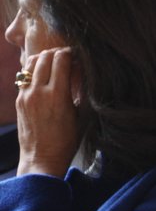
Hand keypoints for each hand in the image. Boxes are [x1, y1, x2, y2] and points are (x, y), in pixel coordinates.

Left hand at [14, 48, 81, 177]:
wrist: (42, 157)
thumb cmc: (67, 140)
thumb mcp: (81, 115)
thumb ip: (80, 91)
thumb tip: (81, 71)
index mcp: (57, 95)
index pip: (61, 60)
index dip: (71, 54)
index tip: (78, 56)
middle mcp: (38, 92)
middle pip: (44, 58)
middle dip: (57, 53)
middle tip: (67, 57)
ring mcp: (25, 95)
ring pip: (31, 64)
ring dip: (43, 59)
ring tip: (54, 63)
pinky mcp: (19, 100)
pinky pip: (25, 77)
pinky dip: (34, 71)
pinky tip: (44, 76)